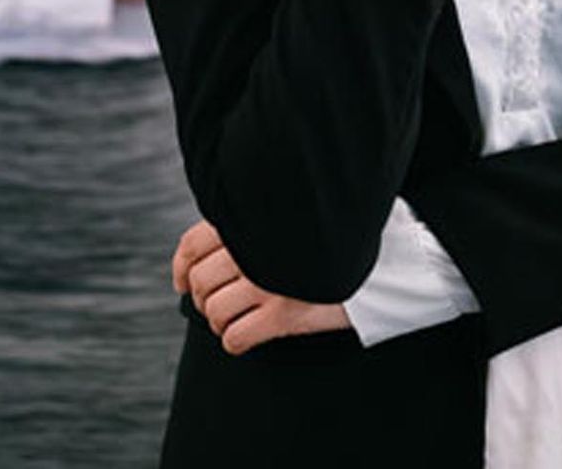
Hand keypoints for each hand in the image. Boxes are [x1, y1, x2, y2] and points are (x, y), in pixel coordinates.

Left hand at [171, 220, 349, 355]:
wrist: (381, 261)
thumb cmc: (329, 240)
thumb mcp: (287, 219)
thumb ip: (251, 225)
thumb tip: (208, 257)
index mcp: (250, 220)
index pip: (193, 244)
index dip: (181, 268)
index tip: (182, 282)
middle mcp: (254, 249)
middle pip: (200, 281)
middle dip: (202, 298)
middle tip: (216, 303)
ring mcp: (268, 282)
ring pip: (213, 311)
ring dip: (218, 322)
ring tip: (233, 321)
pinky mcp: (284, 314)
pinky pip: (235, 337)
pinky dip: (233, 341)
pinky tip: (245, 337)